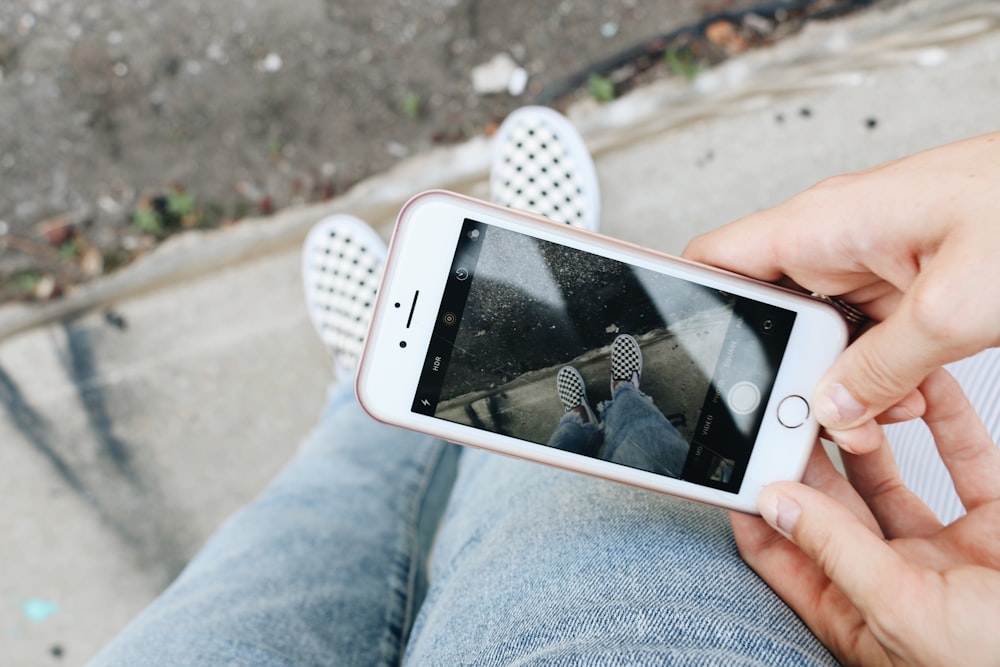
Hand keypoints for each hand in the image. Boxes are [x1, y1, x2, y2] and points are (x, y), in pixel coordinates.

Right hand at [683, 132, 999, 452]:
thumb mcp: (951, 312)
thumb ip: (878, 372)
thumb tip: (829, 411)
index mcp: (818, 226)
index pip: (714, 260)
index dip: (688, 307)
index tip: (690, 362)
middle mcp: (831, 240)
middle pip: (767, 315)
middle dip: (785, 372)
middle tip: (810, 417)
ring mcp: (866, 261)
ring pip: (819, 334)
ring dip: (841, 380)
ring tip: (876, 411)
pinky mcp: (900, 280)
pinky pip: (864, 336)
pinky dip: (879, 372)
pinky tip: (907, 394)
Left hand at [731, 369, 999, 665]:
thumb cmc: (996, 666)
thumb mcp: (907, 614)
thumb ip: (841, 553)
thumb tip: (779, 502)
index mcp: (858, 613)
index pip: (784, 552)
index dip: (756, 505)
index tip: (737, 456)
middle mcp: (894, 579)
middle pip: (831, 504)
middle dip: (808, 455)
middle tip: (790, 404)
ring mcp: (945, 550)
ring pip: (891, 477)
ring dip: (869, 434)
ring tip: (843, 392)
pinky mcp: (994, 523)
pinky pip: (964, 461)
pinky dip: (943, 423)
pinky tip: (920, 389)